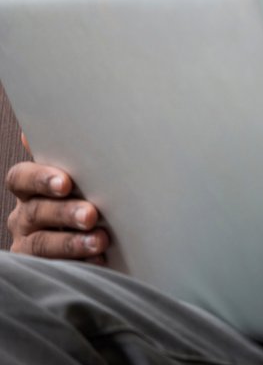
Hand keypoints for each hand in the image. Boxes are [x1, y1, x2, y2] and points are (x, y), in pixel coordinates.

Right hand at [6, 135, 107, 261]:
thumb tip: (34, 132)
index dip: (40, 179)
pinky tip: (99, 261)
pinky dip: (78, 264)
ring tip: (100, 240)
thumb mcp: (82, 174)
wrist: (104, 233)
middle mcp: (24, 215)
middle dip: (64, 213)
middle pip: (35, 211)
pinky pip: (53, 268)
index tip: (66, 183)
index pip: (21, 178)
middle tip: (91, 215)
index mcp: (31, 188)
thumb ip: (67, 154)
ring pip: (42, 243)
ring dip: (72, 242)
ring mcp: (28, 242)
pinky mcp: (39, 268)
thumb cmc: (88, 194)